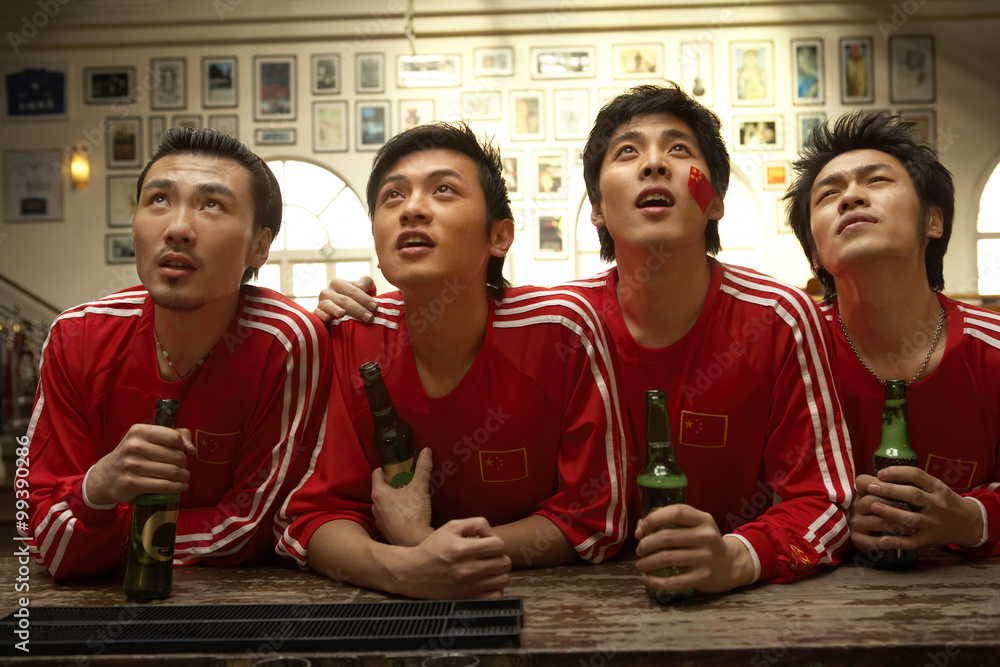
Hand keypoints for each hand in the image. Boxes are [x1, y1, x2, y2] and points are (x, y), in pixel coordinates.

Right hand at [85, 424, 194, 504]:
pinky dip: (177, 487)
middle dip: (184, 463)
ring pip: (172, 472)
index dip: (184, 446)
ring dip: (184, 476)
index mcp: (139, 431)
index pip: (174, 437)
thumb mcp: (149, 438)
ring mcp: (131, 465)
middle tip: (182, 467)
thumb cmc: (134, 454)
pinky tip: (181, 486)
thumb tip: (191, 449)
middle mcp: (134, 446)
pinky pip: (163, 486)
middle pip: (176, 456)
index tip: (184, 452)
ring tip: (184, 477)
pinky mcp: (131, 483)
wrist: (106, 476)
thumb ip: (175, 436)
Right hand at [314, 276, 377, 322]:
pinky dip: (322, 315)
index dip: (365, 298)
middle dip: (357, 308)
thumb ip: (366, 283)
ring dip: (337, 310)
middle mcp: (328, 292)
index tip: (375, 307)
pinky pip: (317, 314)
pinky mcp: (316, 315)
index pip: (353, 290)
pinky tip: (328, 318)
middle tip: (369, 317)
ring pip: (329, 305)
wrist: (342, 321)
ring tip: (343, 314)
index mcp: (339, 283)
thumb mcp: (364, 291)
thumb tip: (361, 286)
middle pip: (344, 299)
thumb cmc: (356, 303)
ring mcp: (320, 303)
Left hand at [372, 448, 433, 546]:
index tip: (398, 468)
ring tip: (409, 498)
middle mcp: (375, 506)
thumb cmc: (413, 515)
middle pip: (382, 489)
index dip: (387, 468)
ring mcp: (379, 519)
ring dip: (394, 500)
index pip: (377, 473)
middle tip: (407, 482)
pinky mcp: (385, 530)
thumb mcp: (420, 488)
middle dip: (393, 484)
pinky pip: (388, 517)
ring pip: (385, 504)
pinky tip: (408, 514)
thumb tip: (426, 451)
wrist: (414, 542)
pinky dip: (396, 513)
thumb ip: (423, 468)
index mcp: (379, 493)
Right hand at [395, 517, 510, 598]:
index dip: (494, 542)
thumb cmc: (433, 548)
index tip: (486, 544)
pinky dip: (495, 588)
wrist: (413, 572)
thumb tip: (492, 534)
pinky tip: (486, 582)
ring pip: (503, 579)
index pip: (498, 545)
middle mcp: (466, 569)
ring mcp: (468, 587)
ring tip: (488, 569)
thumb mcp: (451, 527)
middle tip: (487, 556)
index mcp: (461, 549)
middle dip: (498, 556)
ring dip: (498, 572)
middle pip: (504, 563)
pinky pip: (496, 596)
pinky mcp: (467, 599)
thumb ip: (476, 523)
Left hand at [635, 505, 754, 593]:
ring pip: (666, 558)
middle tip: (640, 550)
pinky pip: (674, 581)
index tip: (643, 527)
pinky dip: (655, 580)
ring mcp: (706, 557)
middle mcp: (706, 536)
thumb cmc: (702, 541)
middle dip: (646, 544)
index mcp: (703, 519)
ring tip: (640, 564)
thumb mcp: (693, 526)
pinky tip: (647, 578)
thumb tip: (640, 530)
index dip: (655, 518)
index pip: (676, 512)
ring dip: (647, 562)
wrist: (729, 564)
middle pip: (667, 537)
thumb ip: (667, 523)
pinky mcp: (703, 577)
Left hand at [850, 468, 983, 550]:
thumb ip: (916, 481)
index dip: (898, 472)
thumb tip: (883, 475)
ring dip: (891, 512)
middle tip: (871, 487)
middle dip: (890, 490)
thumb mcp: (936, 487)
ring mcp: (934, 523)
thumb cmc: (944, 502)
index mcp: (938, 488)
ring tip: (874, 506)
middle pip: (913, 495)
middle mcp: (937, 505)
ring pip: (911, 518)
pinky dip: (897, 541)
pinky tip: (883, 539)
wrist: (969, 523)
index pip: (918, 476)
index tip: (881, 473)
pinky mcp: (930, 539)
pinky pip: (912, 542)